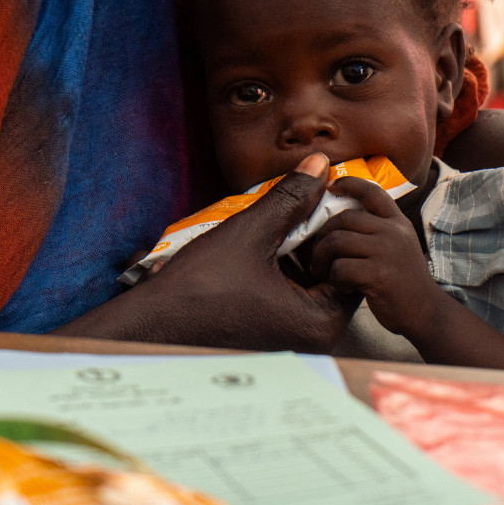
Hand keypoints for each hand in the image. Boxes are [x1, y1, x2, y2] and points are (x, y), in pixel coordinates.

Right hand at [57, 154, 364, 351]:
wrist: (152, 323)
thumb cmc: (199, 288)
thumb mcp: (250, 232)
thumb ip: (290, 198)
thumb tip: (320, 166)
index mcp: (320, 322)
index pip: (351, 265)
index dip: (336, 229)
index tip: (318, 204)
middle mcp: (312, 338)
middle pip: (331, 273)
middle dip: (314, 238)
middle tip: (293, 210)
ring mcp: (290, 339)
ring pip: (307, 281)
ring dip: (294, 250)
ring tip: (269, 227)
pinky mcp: (269, 333)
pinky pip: (288, 293)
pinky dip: (278, 268)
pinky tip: (255, 248)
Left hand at [308, 176, 447, 338]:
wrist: (425, 312)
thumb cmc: (402, 280)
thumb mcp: (397, 245)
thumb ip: (375, 228)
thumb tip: (337, 216)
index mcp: (397, 222)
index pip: (372, 192)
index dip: (350, 183)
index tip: (332, 185)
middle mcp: (393, 232)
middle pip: (344, 218)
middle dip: (323, 234)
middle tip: (317, 253)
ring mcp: (387, 252)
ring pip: (337, 240)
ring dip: (322, 257)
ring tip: (322, 271)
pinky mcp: (378, 275)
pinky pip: (340, 267)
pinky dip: (335, 279)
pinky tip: (344, 287)